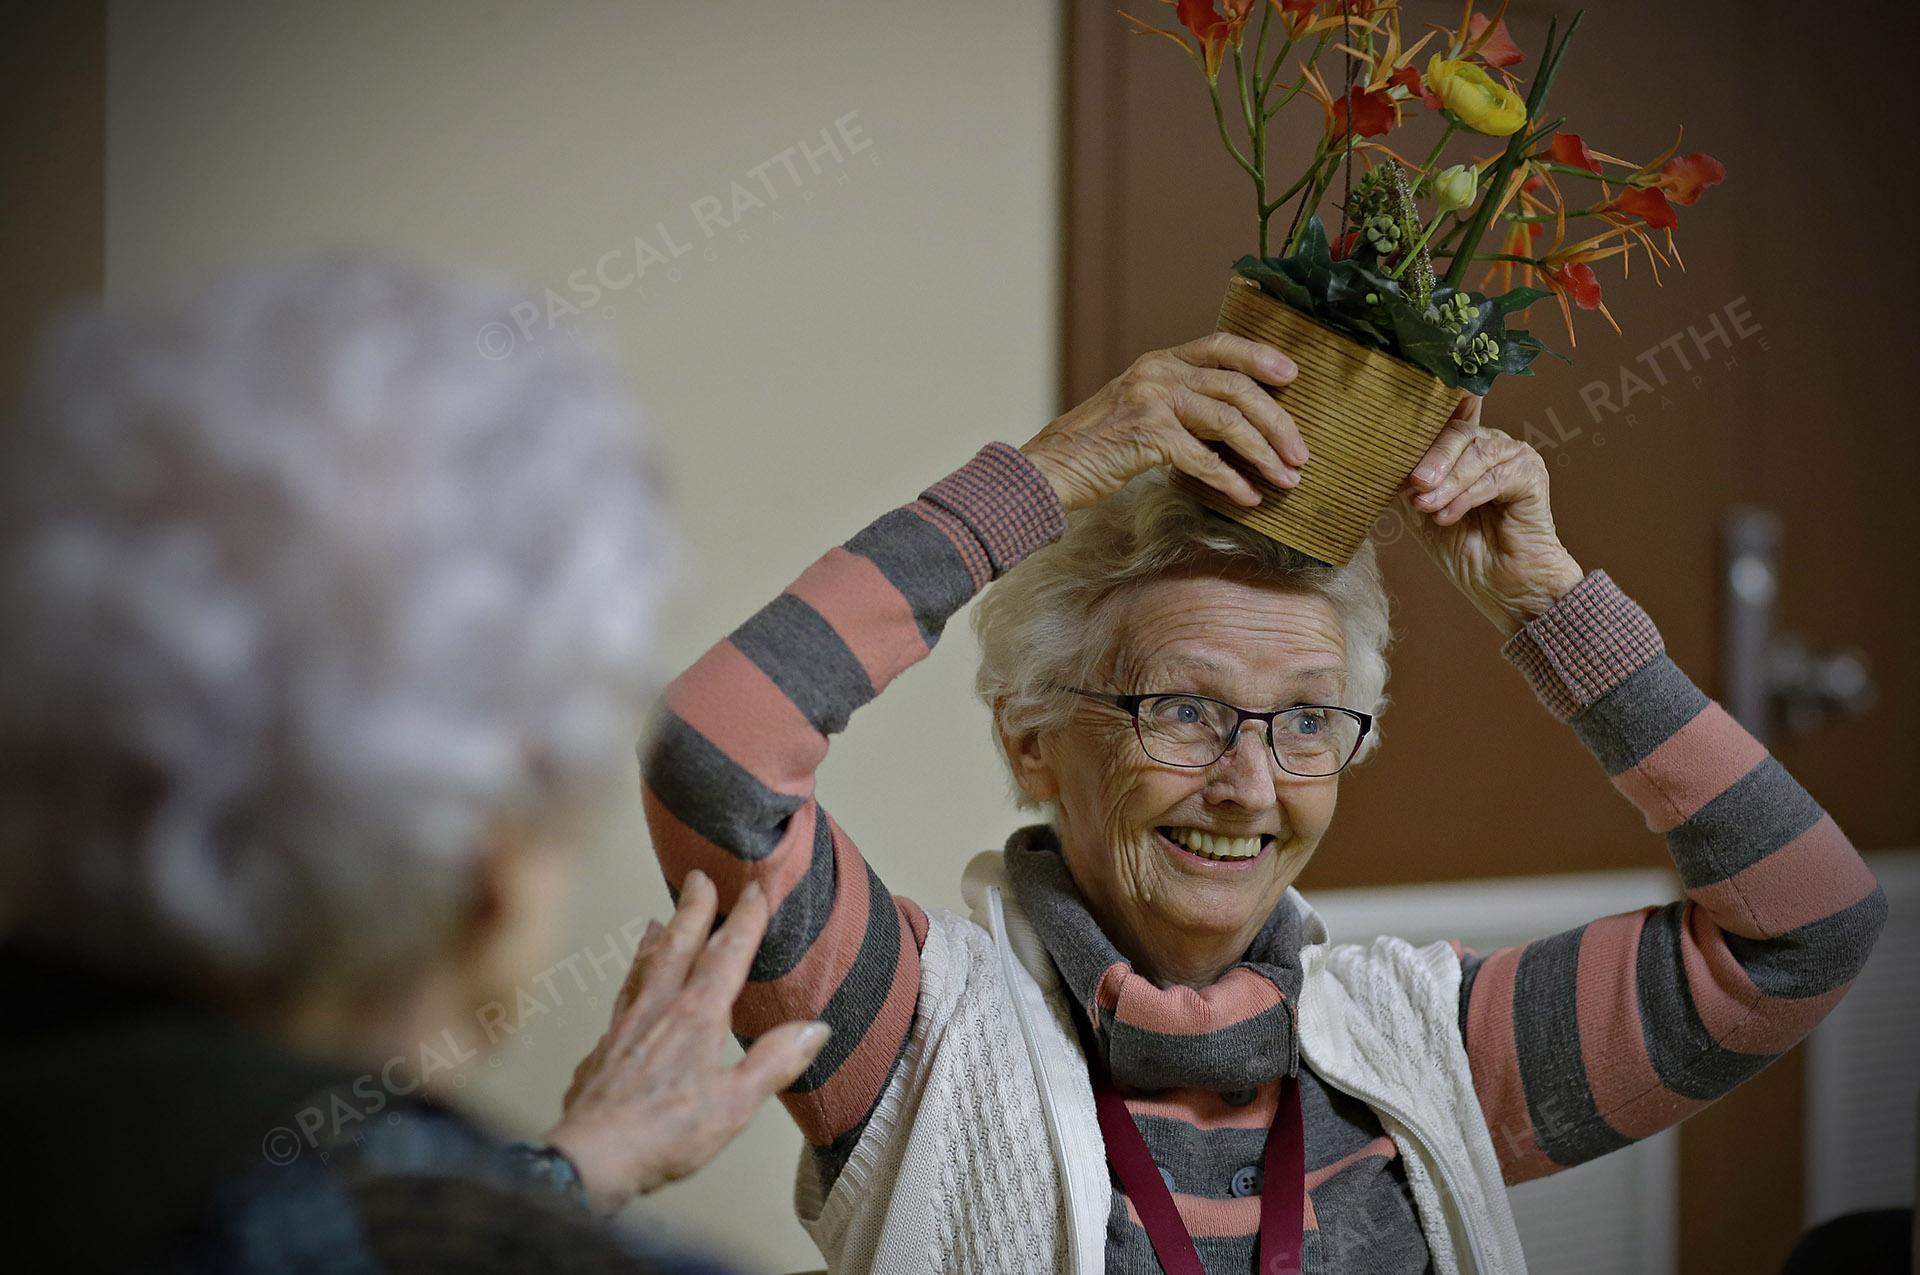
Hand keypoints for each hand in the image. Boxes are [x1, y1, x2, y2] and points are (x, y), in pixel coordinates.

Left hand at [544, 871, 828, 1215]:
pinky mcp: (601, 1052)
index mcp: (696, 1017)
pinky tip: (628, 997)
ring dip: (656, 942)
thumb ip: (774, 1062)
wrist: (589, 1159)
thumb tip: (814, 1028)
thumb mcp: (735, 1104)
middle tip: (697, 877)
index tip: (756, 889)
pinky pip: (620, 1003)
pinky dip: (629, 984)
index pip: (726, 955)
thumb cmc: (665, 1135)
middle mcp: (657, 1010)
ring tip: (658, 922)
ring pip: (642, 970)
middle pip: (678, 947)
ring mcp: (624, 1028)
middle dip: (693, 910)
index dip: (744, 920)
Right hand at [1021, 333, 1306, 511]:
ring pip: (1229, 421)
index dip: (1261, 357)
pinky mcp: (1147, 436)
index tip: (1293, 375)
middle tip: (1301, 452)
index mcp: (1160, 361)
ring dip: (1263, 454)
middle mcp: (1159, 372)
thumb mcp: (1141, 409)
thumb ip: (1182, 403)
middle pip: (1237, 386)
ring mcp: (1153, 401)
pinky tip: (1247, 498)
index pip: (1222, 345)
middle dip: (1277, 421)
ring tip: (1285, 479)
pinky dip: (1231, 481)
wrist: (1051, 468)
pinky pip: (1204, 459)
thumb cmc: (1098, 447)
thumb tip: (1237, 421)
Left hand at [1400, 393, 1585, 637]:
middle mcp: (1491, 445)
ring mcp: (1514, 457)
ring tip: (1428, 507)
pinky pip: (1496, 476)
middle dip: (1432, 458)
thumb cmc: (1464, 549)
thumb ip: (1407, 479)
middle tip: (1415, 483)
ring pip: (1476, 452)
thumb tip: (1382, 453)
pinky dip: (1468, 496)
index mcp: (1465, 447)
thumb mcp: (1421, 510)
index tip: (1392, 431)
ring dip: (1448, 482)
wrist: (1501, 586)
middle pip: (1458, 432)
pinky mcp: (1532, 475)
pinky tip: (1449, 516)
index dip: (1420, 421)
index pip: (1442, 419)